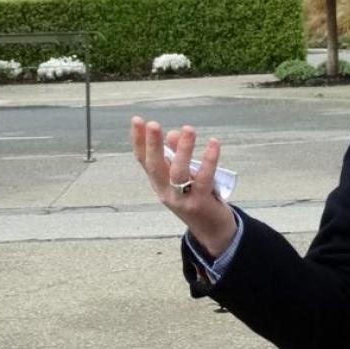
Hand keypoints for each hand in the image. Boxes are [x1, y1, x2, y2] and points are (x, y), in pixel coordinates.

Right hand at [131, 116, 236, 256]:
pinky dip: (208, 160)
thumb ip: (177, 156)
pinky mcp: (200, 202)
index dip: (138, 141)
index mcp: (159, 183)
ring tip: (188, 129)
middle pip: (155, 167)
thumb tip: (174, 133)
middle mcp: (165, 191)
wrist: (211, 229)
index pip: (143, 160)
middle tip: (153, 124)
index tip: (136, 120)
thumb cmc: (196, 197)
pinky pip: (203, 179)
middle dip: (153, 145)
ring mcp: (182, 199)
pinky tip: (213, 144)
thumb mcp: (183, 177)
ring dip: (183, 150)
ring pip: (178, 173)